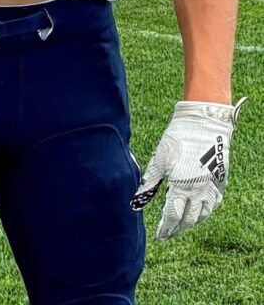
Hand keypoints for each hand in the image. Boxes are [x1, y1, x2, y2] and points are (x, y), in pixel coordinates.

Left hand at [130, 98, 245, 239]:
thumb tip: (137, 200)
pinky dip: (206, 212)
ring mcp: (212, 187)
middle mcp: (199, 191)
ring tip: (183, 225)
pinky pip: (215, 204)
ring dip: (192, 222)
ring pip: (203, 214)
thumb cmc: (177, 137)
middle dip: (178, 228)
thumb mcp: (159, 158)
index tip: (160, 236)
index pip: (172, 216)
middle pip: (188, 219)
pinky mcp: (220, 180)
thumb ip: (149, 182)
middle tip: (170, 234)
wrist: (204, 122)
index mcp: (181, 186)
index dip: (166, 228)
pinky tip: (201, 211)